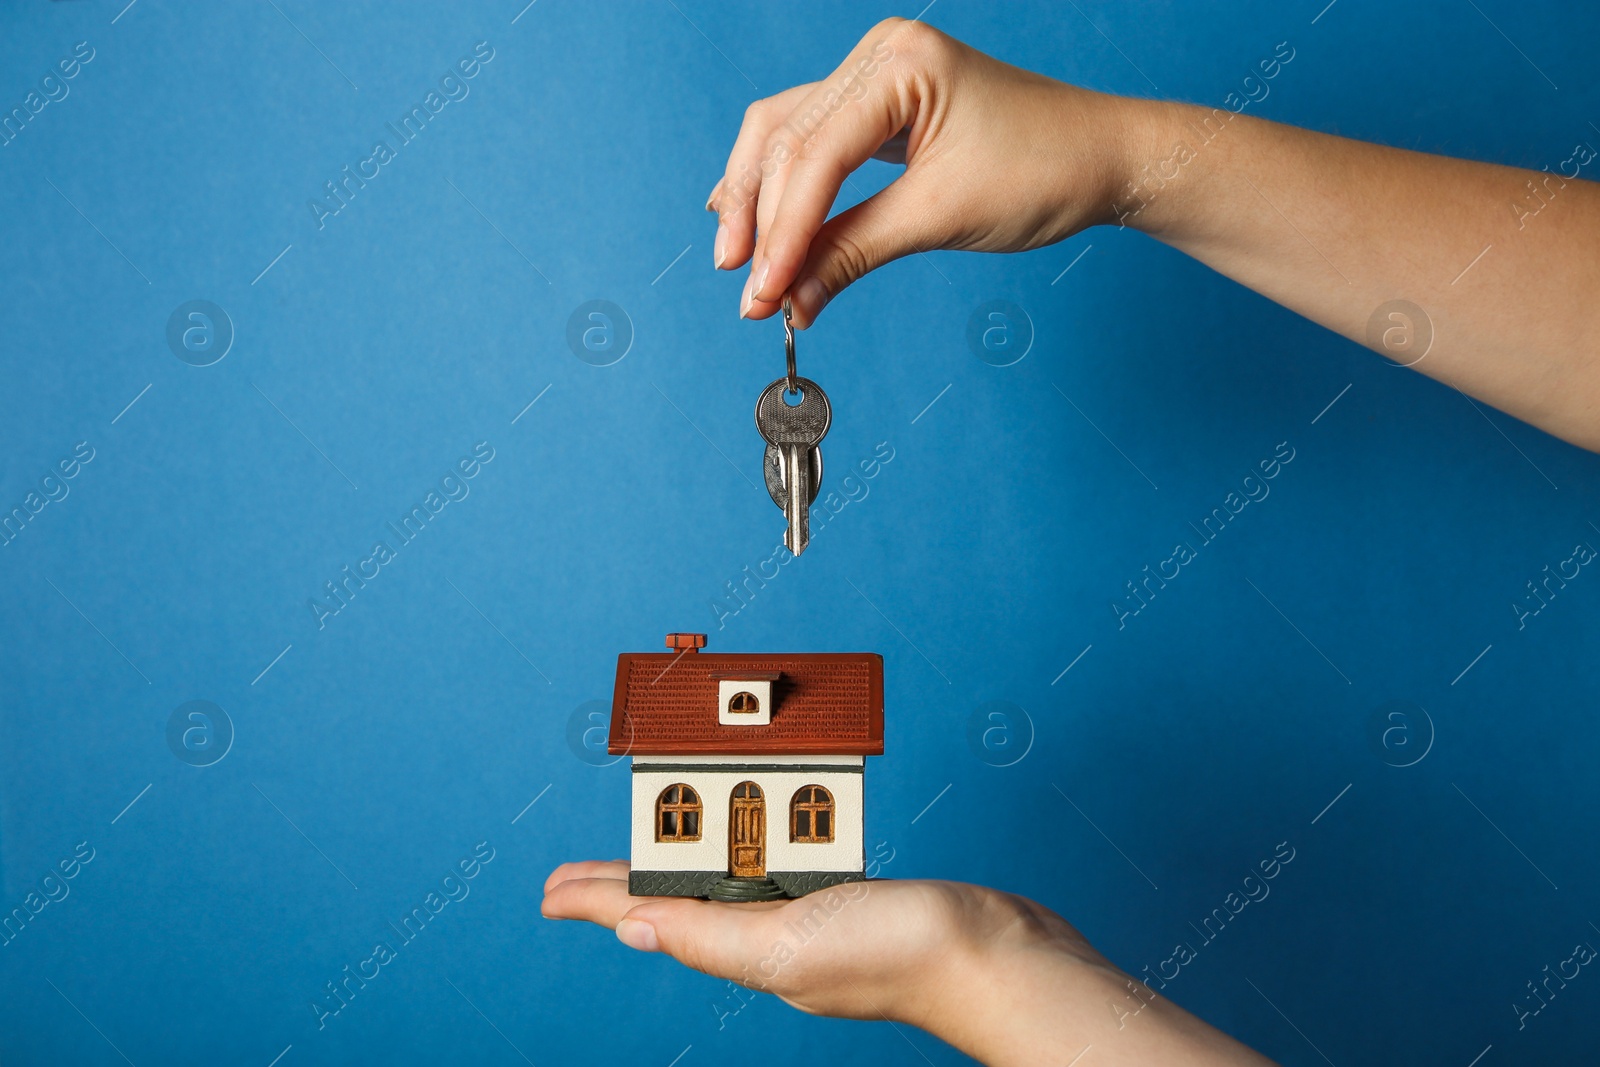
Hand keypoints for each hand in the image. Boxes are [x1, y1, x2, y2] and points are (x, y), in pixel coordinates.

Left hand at [541, 860, 1275, 1065]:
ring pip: (730, 876)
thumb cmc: (899, 956)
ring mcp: (811, 917)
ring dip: (684, 857)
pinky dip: (754, 843)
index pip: (651, 914)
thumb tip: (632, 927)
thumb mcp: (787, 946)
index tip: (546, 891)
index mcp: (747, 946)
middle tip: (575, 871)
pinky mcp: (850, 897)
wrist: (995, 954)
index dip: (594, 897)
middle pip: (679, 895)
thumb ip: (711, 936)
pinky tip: (749, 839)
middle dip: (624, 879)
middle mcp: (771, 933)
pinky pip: (784, 863)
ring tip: (647, 845)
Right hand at [708, 17, 1131, 326]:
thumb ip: (853, 252)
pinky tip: (754, 224)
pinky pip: (813, 142)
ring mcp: (877, 75)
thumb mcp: (941, 217)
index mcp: (900, 63)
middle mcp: (879, 55)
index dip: (782, 232)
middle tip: (750, 296)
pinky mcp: (881, 104)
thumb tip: (790, 301)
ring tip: (740, 267)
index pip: (814, 155)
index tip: (762, 295)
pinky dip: (786, 189)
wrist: (1105, 158)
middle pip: (786, 141)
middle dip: (761, 222)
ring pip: (786, 137)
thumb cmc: (1044, 172)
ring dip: (760, 204)